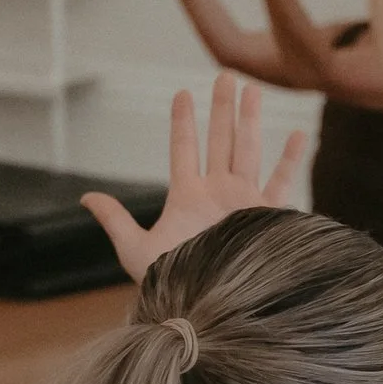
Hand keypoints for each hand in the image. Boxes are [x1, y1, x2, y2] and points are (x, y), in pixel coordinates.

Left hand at [82, 75, 306, 280]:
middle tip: (226, 76)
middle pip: (220, 140)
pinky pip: (281, 183)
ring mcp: (243, 202)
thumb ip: (115, 221)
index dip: (183, 121)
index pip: (184, 148)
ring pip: (248, 150)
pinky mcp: (266, 217)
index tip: (182, 94)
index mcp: (187, 196)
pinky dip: (289, 159)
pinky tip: (298, 133)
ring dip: (250, 120)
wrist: (209, 307)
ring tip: (252, 90)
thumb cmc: (172, 283)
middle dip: (222, 109)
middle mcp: (216, 193)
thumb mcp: (137, 251)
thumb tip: (84, 197)